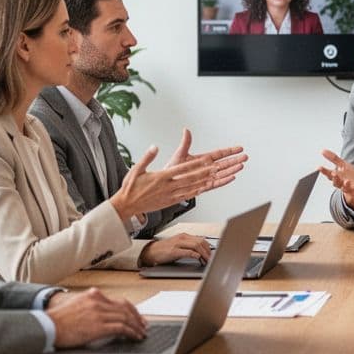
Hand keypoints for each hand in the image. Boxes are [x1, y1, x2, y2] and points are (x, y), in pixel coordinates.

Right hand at [48, 287, 146, 347]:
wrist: (48, 326)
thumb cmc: (58, 320)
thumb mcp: (76, 304)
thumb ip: (90, 304)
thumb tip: (102, 313)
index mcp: (93, 295)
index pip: (119, 301)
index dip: (131, 309)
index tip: (137, 316)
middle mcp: (98, 301)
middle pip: (125, 308)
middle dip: (137, 317)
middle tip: (144, 325)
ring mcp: (99, 313)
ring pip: (126, 318)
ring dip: (136, 326)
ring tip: (142, 333)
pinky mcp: (99, 326)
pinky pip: (121, 328)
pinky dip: (131, 332)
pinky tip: (135, 337)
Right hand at [111, 142, 245, 220]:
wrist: (126, 206)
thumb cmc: (130, 188)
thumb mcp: (136, 170)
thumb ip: (147, 157)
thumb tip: (155, 147)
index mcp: (162, 177)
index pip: (183, 169)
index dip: (198, 165)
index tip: (210, 160)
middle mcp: (170, 186)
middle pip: (195, 177)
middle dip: (212, 171)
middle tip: (227, 166)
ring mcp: (173, 195)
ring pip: (196, 186)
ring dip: (213, 181)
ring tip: (227, 174)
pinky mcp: (173, 200)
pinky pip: (191, 194)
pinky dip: (202, 190)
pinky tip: (212, 186)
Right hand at [138, 233, 212, 265]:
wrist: (151, 251)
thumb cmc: (165, 249)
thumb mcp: (179, 245)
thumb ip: (189, 245)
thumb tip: (201, 251)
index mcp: (184, 236)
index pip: (201, 239)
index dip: (209, 247)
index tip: (212, 254)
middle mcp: (182, 238)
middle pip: (201, 242)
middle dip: (208, 251)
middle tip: (211, 259)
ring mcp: (178, 244)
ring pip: (196, 246)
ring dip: (204, 254)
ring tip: (207, 260)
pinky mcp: (174, 251)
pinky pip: (187, 252)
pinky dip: (195, 255)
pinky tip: (198, 258)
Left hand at [165, 129, 248, 196]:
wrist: (166, 184)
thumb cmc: (172, 170)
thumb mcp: (179, 154)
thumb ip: (186, 143)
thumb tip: (186, 131)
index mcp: (203, 160)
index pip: (220, 154)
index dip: (230, 151)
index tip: (239, 148)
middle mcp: (206, 169)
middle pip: (224, 164)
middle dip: (235, 160)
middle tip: (245, 157)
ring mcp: (206, 178)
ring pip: (222, 174)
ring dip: (232, 170)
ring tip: (241, 166)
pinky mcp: (203, 187)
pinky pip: (215, 184)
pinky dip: (224, 181)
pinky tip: (231, 177)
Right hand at [320, 149, 353, 209]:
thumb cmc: (349, 175)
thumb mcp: (342, 164)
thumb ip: (333, 158)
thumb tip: (323, 151)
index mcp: (337, 176)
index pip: (328, 174)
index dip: (324, 171)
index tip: (319, 167)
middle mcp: (341, 182)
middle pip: (336, 181)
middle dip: (334, 178)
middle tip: (333, 173)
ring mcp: (348, 187)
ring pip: (344, 187)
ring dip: (345, 184)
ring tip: (346, 181)